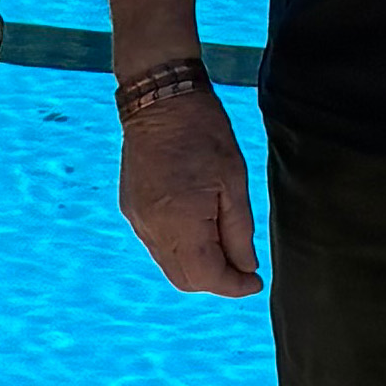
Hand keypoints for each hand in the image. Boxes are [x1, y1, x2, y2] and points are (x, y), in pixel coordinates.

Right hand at [119, 87, 260, 295]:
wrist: (160, 100)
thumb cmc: (203, 133)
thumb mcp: (235, 182)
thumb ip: (239, 232)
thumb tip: (245, 267)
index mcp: (180, 222)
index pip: (207, 277)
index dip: (234, 286)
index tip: (255, 281)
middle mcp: (153, 228)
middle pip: (185, 280)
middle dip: (216, 279)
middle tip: (242, 265)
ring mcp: (137, 220)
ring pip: (169, 265)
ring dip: (197, 265)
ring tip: (222, 242)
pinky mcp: (131, 209)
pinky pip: (156, 245)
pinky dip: (180, 248)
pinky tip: (197, 227)